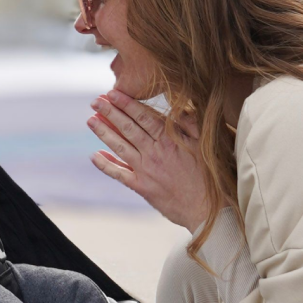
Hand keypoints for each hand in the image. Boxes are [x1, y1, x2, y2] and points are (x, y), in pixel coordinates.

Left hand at [87, 91, 213, 229]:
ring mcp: (146, 170)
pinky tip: (94, 156)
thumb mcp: (207, 145)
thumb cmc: (212, 177)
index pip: (144, 116)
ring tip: (90, 120)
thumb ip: (192, 124)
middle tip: (95, 100)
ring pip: (120, 146)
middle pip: (128, 128)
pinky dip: (105, 165)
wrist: (207, 209)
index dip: (127, 104)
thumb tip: (179, 108)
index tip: (113, 93)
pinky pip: (119, 174)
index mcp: (170, 140)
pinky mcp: (142, 187)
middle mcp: (154, 153)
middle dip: (110, 112)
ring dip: (104, 132)